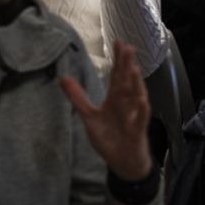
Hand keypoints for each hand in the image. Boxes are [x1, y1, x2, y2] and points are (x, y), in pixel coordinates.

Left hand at [60, 41, 153, 181]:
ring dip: (135, 84)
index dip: (117, 60)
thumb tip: (63, 78)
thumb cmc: (109, 137)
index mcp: (114, 100)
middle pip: (126, 82)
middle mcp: (125, 105)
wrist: (121, 162)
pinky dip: (141, 110)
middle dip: (127, 65)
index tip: (118, 42)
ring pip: (136, 97)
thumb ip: (77, 97)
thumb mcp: (89, 116)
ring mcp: (132, 117)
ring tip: (133, 68)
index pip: (116, 76)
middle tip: (128, 47)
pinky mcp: (136, 131)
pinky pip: (139, 119)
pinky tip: (141, 99)